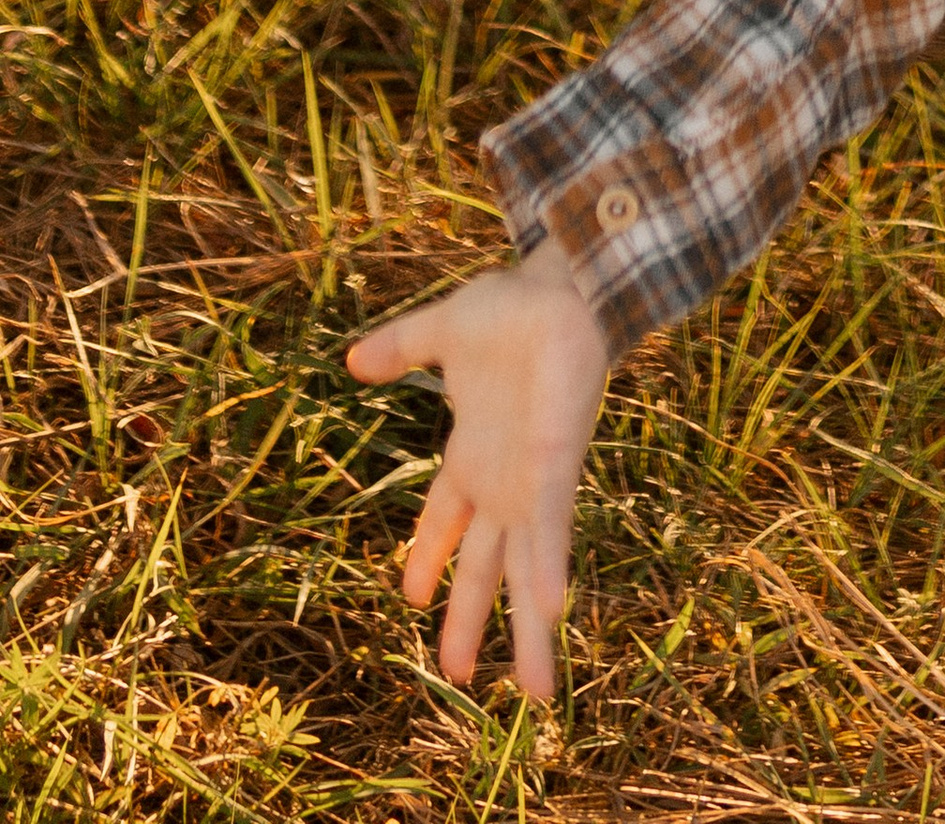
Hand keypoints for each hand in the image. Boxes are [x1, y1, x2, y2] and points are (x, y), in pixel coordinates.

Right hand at [347, 244, 611, 702]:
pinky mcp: (558, 464)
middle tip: (457, 679)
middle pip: (483, 564)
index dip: (429, 558)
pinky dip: (548, 570)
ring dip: (528, 631)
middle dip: (468, 620)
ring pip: (526, 569)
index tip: (412, 598)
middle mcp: (506, 476)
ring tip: (535, 693)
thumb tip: (352, 359)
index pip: (446, 518)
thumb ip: (401, 347)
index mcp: (476, 450)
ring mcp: (534, 477)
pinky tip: (551, 613)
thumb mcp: (442, 331)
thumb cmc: (517, 303)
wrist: (566, 277)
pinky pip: (552, 528)